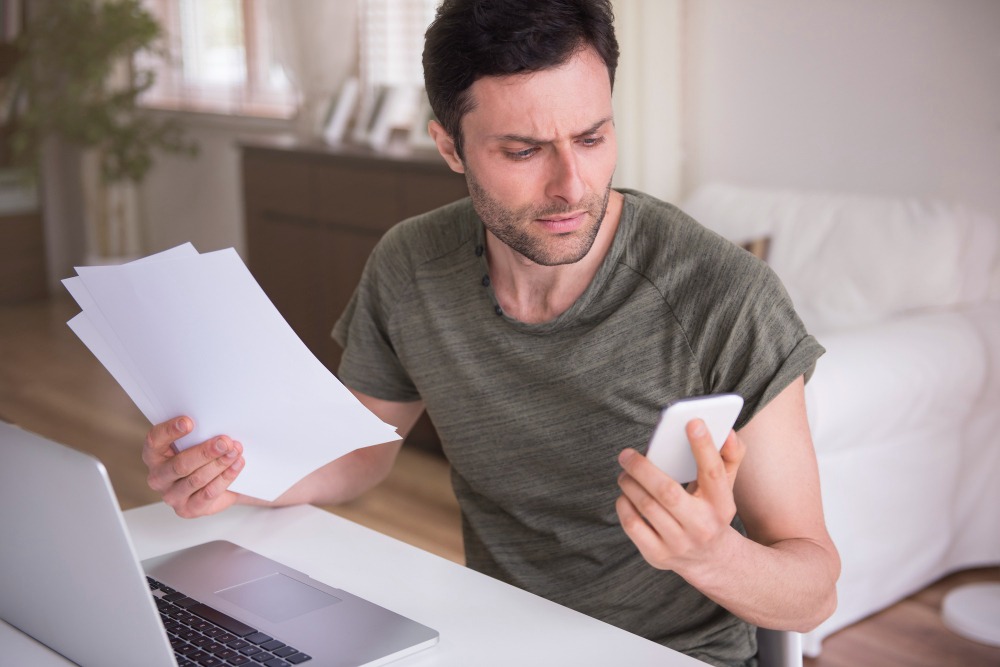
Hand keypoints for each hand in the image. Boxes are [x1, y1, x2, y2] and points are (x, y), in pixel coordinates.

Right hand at [143, 416, 244, 517]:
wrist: (218, 483)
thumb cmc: (202, 457)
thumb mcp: (196, 441)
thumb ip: (199, 432)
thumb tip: (217, 422)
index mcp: (154, 455)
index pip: (155, 441)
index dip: (170, 431)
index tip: (188, 422)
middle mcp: (158, 477)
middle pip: (180, 465)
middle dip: (205, 452)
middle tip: (225, 442)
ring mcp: (171, 495)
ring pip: (196, 479)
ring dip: (219, 464)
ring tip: (234, 452)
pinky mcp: (188, 509)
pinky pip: (208, 493)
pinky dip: (225, 477)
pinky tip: (236, 465)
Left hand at [616, 419, 745, 571]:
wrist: (710, 560)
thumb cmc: (712, 511)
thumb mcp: (726, 488)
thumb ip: (729, 457)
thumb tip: (728, 432)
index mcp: (721, 504)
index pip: (713, 472)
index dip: (703, 446)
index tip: (692, 422)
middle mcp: (702, 526)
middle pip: (668, 492)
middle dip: (643, 468)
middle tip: (627, 454)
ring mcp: (679, 544)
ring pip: (646, 507)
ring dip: (630, 483)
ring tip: (625, 472)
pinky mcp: (657, 555)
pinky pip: (632, 525)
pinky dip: (624, 504)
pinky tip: (626, 494)